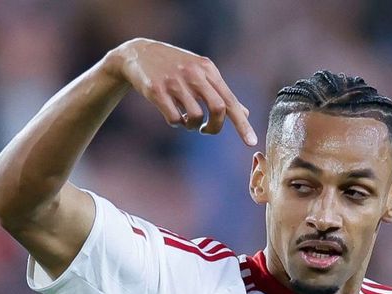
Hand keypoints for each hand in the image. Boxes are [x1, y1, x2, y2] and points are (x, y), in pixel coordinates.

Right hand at [105, 39, 256, 145]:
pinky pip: (174, 119)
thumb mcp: (200, 73)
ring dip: (192, 126)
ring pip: (195, 117)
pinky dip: (176, 123)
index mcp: (208, 69)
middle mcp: (194, 74)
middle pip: (218, 108)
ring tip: (185, 119)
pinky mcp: (156, 90)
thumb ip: (221, 92)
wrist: (139, 53)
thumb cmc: (175, 66)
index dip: (242, 124)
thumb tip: (244, 113)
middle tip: (206, 130)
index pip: (230, 100)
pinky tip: (173, 115)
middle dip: (215, 127)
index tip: (252, 142)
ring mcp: (175, 82)